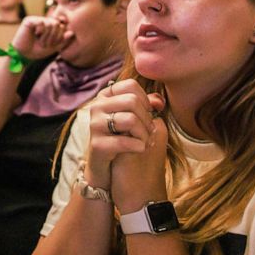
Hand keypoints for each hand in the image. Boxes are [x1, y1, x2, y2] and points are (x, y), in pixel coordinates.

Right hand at [10, 15, 72, 59]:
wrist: (23, 55)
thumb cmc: (37, 51)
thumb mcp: (53, 48)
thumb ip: (63, 41)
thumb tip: (71, 33)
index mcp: (50, 27)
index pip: (61, 26)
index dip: (60, 36)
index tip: (54, 44)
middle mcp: (44, 21)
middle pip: (57, 24)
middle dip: (54, 37)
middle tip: (46, 44)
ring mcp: (37, 20)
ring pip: (51, 23)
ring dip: (47, 36)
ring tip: (41, 41)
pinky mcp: (29, 20)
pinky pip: (42, 22)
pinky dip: (41, 31)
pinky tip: (36, 35)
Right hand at [84, 79, 166, 209]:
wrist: (105, 168)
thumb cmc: (121, 138)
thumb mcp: (134, 118)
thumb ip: (146, 106)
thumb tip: (159, 101)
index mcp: (105, 96)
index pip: (130, 86)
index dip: (145, 99)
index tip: (148, 113)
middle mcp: (96, 107)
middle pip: (132, 101)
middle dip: (147, 118)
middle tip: (149, 131)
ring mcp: (94, 125)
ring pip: (130, 119)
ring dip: (144, 134)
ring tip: (146, 141)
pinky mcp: (97, 145)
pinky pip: (125, 141)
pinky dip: (139, 146)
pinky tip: (140, 149)